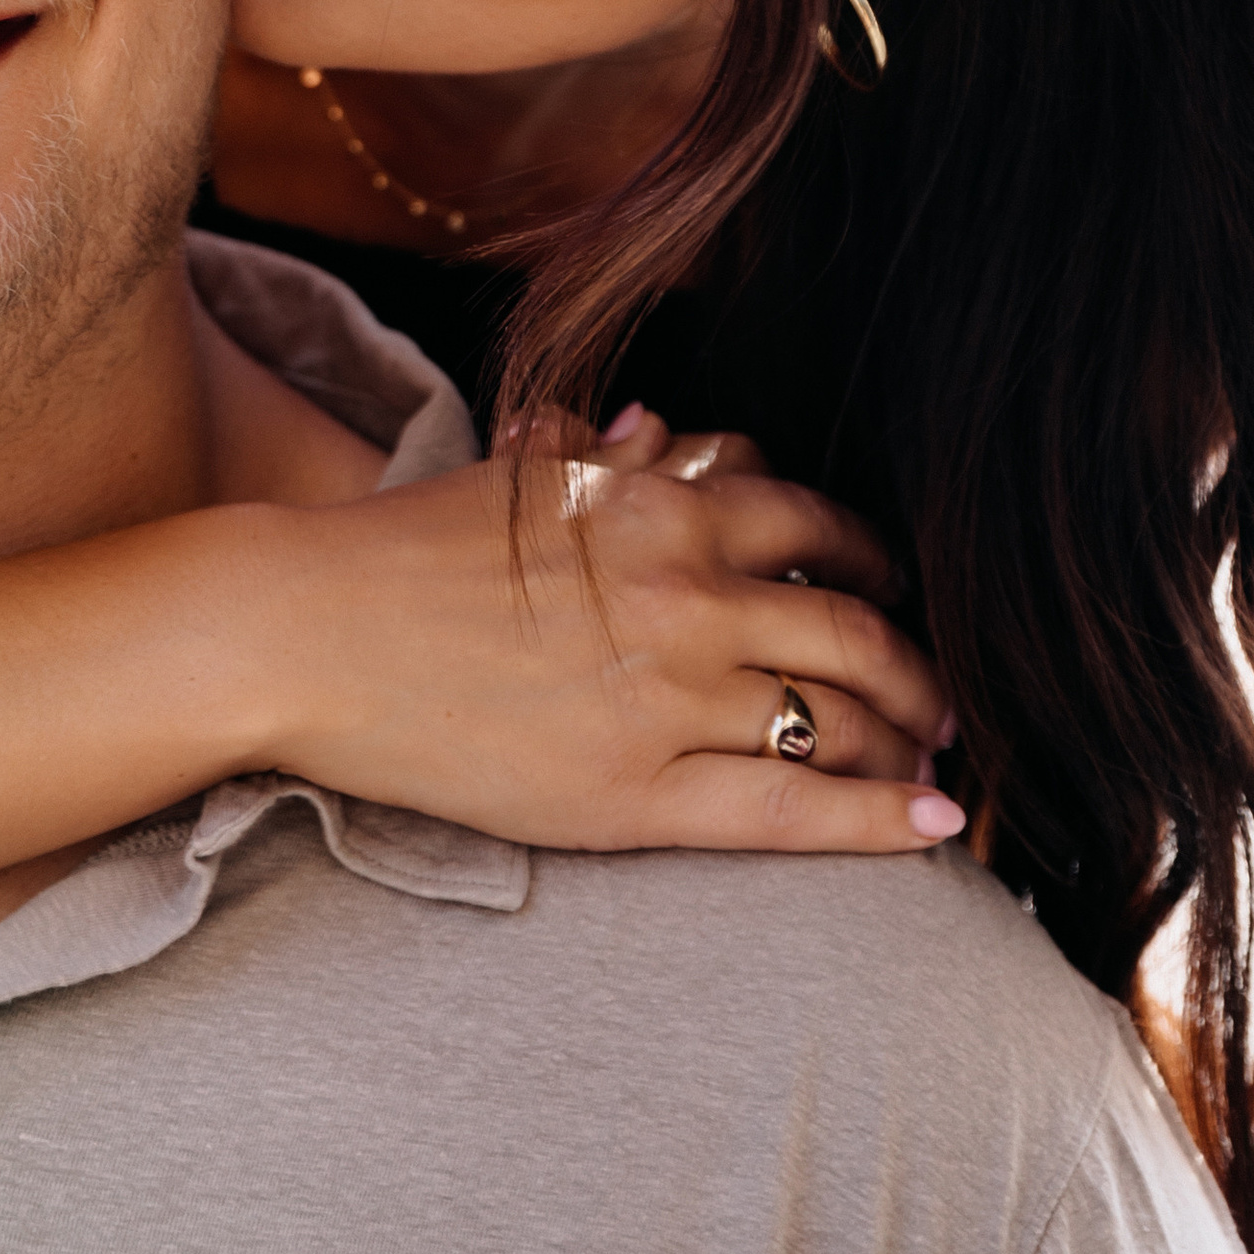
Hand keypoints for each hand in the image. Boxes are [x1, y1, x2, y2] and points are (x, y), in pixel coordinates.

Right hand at [251, 409, 962, 858]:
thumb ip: (605, 451)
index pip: (814, 528)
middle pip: (854, 628)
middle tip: (943, 692)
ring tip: (938, 763)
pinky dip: (881, 819)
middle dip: (918, 665)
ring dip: (910, 741)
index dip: (872, 563)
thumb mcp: (520, 476)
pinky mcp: (634, 794)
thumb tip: (663, 428)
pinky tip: (935, 825)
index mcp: (660, 506)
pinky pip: (792, 808)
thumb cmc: (402, 550)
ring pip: (841, 718)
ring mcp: (667, 696)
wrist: (311, 630)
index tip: (892, 590)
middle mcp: (685, 592)